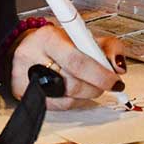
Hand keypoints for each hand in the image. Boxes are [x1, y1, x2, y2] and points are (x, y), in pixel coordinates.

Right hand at [9, 25, 126, 108]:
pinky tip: (78, 92)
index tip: (115, 80)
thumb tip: (119, 67)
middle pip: (73, 83)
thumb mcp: (83, 36)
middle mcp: (33, 57)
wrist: (27, 47)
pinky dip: (76, 101)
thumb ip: (106, 47)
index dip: (100, 74)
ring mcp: (26, 79)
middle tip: (107, 83)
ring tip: (92, 84)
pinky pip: (60, 106)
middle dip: (97, 86)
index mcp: (48, 38)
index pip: (77, 61)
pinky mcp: (24, 95)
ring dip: (88, 94)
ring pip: (67, 97)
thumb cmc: (58, 42)